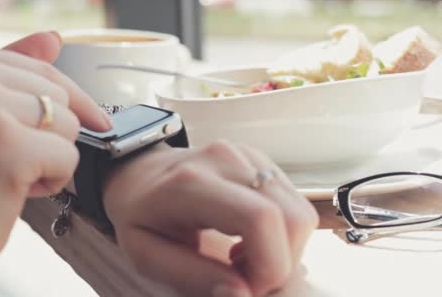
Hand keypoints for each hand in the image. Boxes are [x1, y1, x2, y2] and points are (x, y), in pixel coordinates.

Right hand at [0, 32, 110, 294]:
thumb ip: (12, 71)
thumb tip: (53, 37)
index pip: (44, 69)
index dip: (69, 103)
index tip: (87, 119)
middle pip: (60, 96)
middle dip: (47, 136)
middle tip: (2, 159)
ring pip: (69, 125)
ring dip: (50, 158)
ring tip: (5, 173)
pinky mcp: (5, 146)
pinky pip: (69, 156)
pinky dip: (53, 181)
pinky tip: (13, 191)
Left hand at [103, 141, 318, 296]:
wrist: (140, 174)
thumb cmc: (140, 217)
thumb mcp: (146, 256)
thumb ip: (192, 277)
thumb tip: (244, 295)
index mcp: (192, 183)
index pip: (261, 219)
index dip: (268, 267)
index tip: (245, 289)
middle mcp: (227, 160)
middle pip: (293, 219)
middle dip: (280, 264)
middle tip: (242, 279)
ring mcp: (249, 157)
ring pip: (301, 214)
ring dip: (283, 251)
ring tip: (242, 260)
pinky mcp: (263, 163)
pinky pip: (295, 207)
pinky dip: (282, 235)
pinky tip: (248, 242)